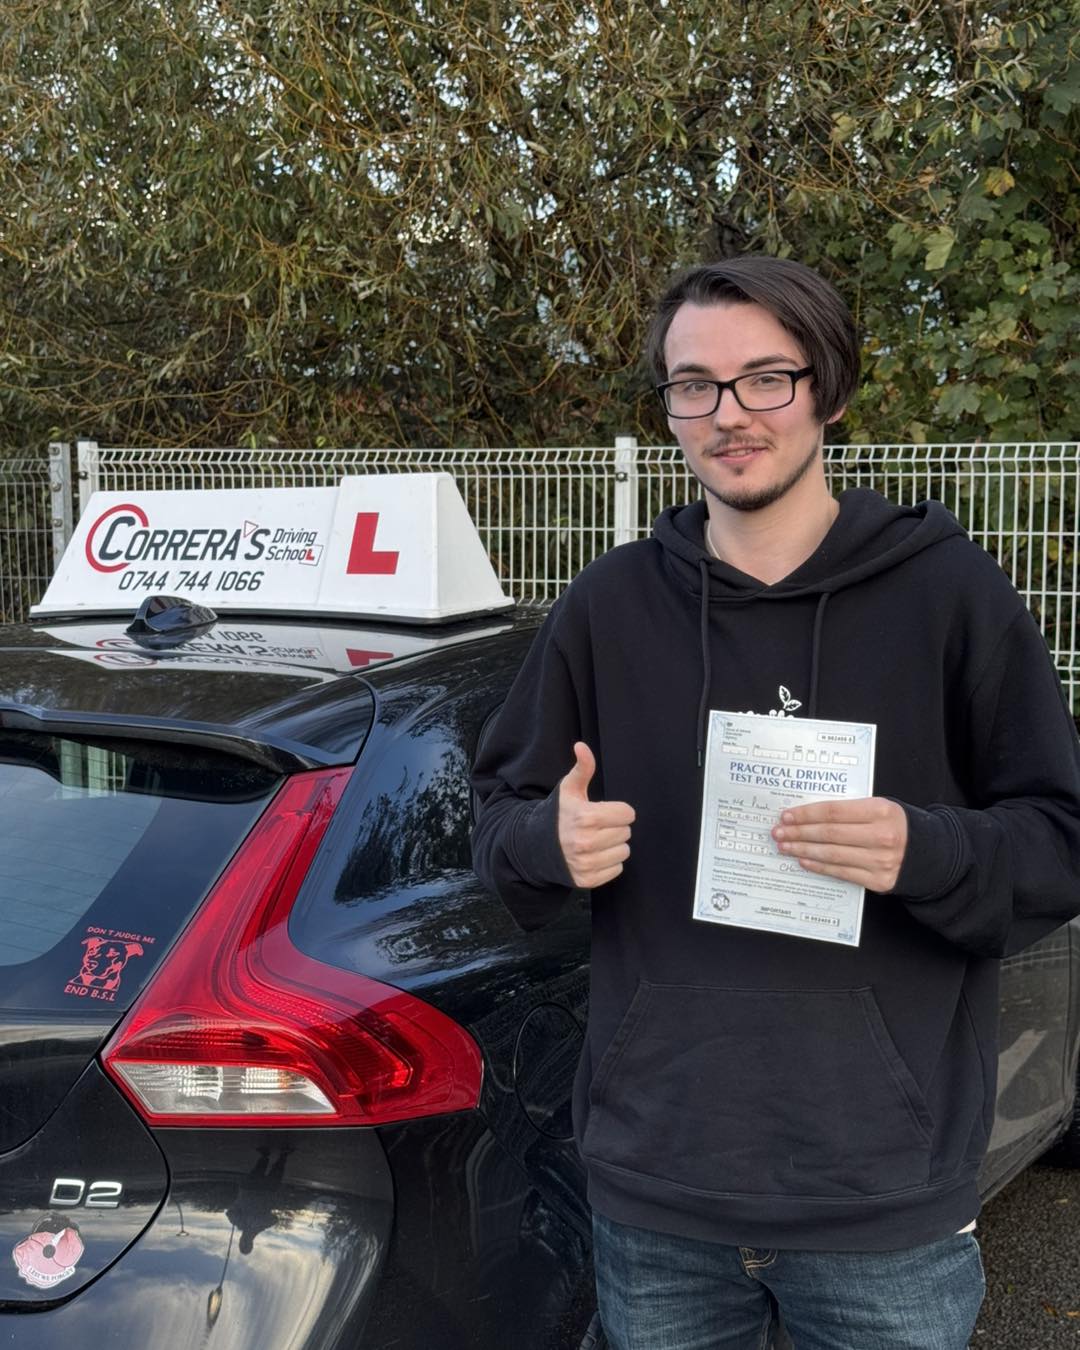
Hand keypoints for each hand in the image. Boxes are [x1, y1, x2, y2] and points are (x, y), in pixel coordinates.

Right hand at [557, 742, 634, 888]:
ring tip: (596, 840)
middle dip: (614, 827)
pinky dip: (608, 863)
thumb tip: (581, 746)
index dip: (617, 810)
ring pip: (624, 851)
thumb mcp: (569, 789)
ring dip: (613, 846)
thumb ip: (582, 768)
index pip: (627, 814)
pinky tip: (593, 855)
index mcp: (586, 817)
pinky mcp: (587, 880)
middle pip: (626, 832)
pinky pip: (617, 869)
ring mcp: (586, 863)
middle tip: (597, 827)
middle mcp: (586, 842)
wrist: (536, 846)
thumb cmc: (558, 814)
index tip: (603, 812)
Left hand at [771, 797, 907, 892]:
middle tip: (778, 832)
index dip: (806, 814)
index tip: (786, 816)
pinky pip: (841, 872)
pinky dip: (819, 866)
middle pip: (829, 834)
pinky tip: (804, 861)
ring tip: (785, 847)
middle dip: (799, 833)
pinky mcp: (879, 880)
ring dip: (803, 850)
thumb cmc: (895, 825)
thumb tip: (808, 815)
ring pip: (832, 855)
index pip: (833, 811)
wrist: (929, 854)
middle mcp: (881, 836)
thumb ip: (850, 810)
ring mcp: (880, 861)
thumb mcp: (879, 808)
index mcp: (880, 811)